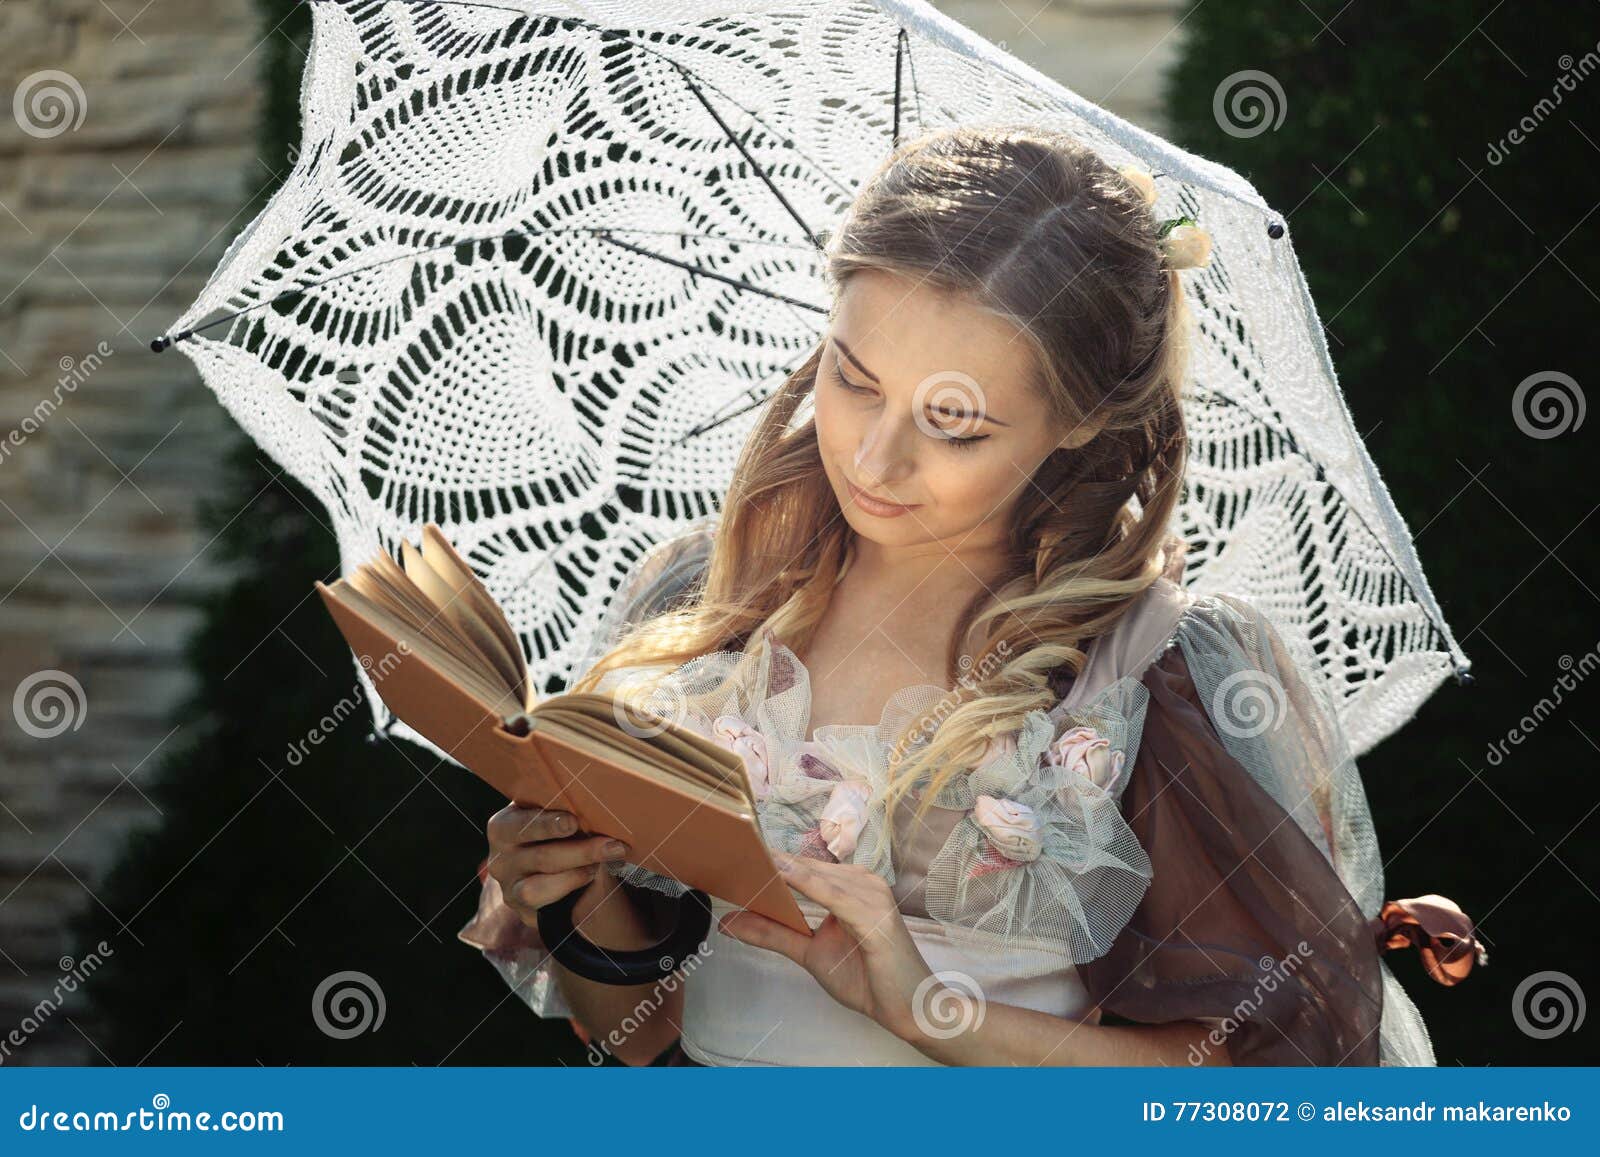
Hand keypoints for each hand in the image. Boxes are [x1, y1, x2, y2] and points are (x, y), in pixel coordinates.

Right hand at [484, 804, 629, 926]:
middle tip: (612, 846)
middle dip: (581, 852)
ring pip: (537, 888)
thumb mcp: (552, 814)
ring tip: (600, 865)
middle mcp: (500, 858)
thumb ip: (565, 811)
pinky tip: (589, 877)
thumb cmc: (553, 829)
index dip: (548, 824)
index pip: (522, 824)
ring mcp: (508, 887)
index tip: (573, 822)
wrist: (545, 863)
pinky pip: (544, 905)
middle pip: (540, 857)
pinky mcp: (521, 909)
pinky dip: (570, 890)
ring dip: (576, 875)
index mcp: (503, 826)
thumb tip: (599, 810)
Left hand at [717, 850, 934, 1039]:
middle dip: (769, 862)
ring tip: (746, 859)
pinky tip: (781, 873)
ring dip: (782, 869)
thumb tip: (728, 922)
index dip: (768, 861)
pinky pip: (834, 896)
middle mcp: (863, 882)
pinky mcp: (875, 916)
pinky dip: (806, 883)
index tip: (733, 851)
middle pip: (807, 866)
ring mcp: (872, 895)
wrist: (910, 1008)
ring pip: (817, 877)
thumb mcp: (810, 953)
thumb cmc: (868, 979)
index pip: (803, 866)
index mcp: (852, 885)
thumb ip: (772, 934)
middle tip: (730, 850)